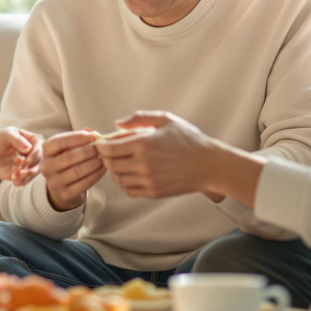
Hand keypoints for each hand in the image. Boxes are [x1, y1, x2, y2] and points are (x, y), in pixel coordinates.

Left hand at [0, 126, 42, 185]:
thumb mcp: (6, 135)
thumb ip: (17, 140)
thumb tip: (28, 148)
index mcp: (32, 140)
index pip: (40, 146)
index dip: (35, 154)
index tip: (27, 160)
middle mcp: (32, 152)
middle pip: (40, 160)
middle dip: (31, 166)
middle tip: (20, 169)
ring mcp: (28, 164)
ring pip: (34, 171)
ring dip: (27, 175)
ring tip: (15, 176)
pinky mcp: (22, 173)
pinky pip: (26, 179)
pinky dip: (22, 181)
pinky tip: (15, 182)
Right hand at [40, 129, 103, 210]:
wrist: (61, 183)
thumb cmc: (67, 158)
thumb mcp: (68, 145)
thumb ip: (79, 136)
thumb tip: (93, 133)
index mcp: (46, 151)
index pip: (59, 142)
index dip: (77, 138)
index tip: (93, 136)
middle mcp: (47, 167)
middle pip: (68, 157)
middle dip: (88, 151)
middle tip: (101, 148)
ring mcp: (54, 182)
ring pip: (76, 171)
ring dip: (93, 163)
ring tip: (103, 158)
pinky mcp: (65, 194)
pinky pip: (83, 184)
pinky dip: (95, 175)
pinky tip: (103, 168)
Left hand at [94, 111, 218, 199]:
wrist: (209, 165)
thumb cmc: (189, 140)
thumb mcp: (166, 120)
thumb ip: (139, 119)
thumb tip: (117, 124)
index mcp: (143, 143)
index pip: (108, 148)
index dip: (101, 146)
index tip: (102, 143)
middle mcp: (143, 163)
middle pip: (109, 164)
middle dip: (106, 157)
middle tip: (111, 152)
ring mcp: (148, 180)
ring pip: (118, 178)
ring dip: (116, 170)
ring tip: (124, 162)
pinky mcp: (153, 192)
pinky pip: (129, 190)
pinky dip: (126, 183)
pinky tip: (133, 174)